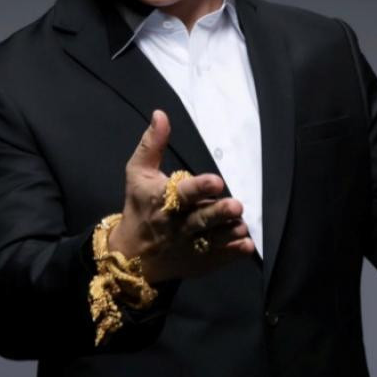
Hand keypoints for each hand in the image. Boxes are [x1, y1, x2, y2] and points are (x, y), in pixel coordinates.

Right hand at [108, 109, 255, 282]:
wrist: (130, 257)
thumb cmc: (139, 206)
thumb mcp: (137, 174)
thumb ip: (152, 144)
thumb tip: (161, 114)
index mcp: (163, 201)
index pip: (182, 194)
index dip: (199, 188)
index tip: (216, 181)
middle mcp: (176, 225)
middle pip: (200, 220)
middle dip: (218, 213)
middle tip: (236, 206)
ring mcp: (188, 246)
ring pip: (211, 240)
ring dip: (228, 233)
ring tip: (242, 225)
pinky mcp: (197, 262)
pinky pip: (217, 259)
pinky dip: (231, 253)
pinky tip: (246, 245)